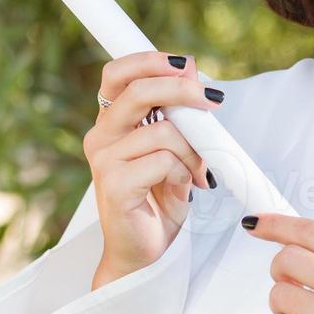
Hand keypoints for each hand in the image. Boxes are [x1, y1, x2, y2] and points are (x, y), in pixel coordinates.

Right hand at [82, 51, 225, 287]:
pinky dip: (184, 172)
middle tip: (213, 100)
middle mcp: (101, 136)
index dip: (150, 60)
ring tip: (198, 171)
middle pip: (138, 90)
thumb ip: (177, 112)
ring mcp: (103, 161)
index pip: (117, 73)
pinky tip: (184, 188)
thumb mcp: (175, 148)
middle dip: (182, 90)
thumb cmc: (158, 199)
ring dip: (193, 150)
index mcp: (112, 122)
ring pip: (163, 131)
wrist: (144, 252)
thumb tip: (191, 68)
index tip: (186, 64)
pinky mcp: (113, 185)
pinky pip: (163, 161)